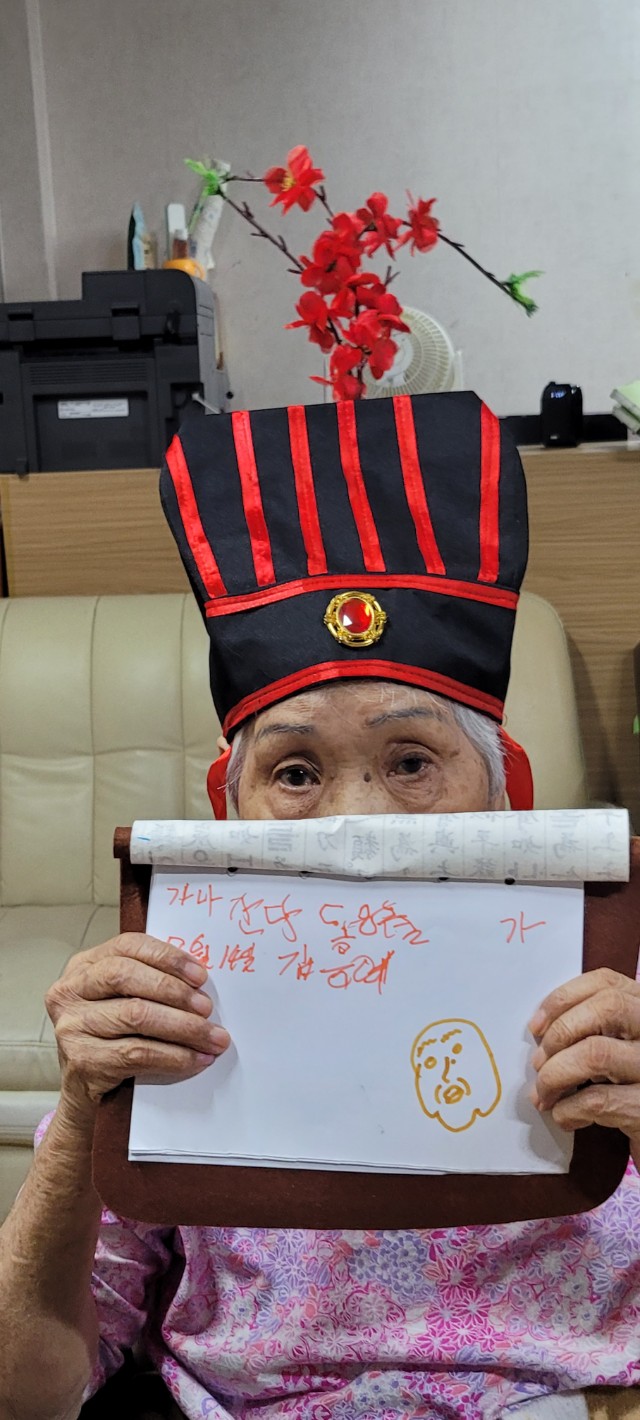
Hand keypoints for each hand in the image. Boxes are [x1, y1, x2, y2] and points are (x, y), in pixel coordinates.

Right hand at [46, 933, 229, 1115]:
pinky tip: (196, 1059)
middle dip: (175, 992)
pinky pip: (137, 1054)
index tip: (200, 975)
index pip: (128, 946)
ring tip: (212, 1037)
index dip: (167, 957)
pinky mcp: (83, 1060)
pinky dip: (174, 1057)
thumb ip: (149, 982)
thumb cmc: (110, 1036)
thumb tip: (200, 984)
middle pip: (127, 977)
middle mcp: (70, 992)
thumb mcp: (119, 999)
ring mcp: (72, 1026)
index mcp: (83, 966)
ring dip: (184, 1028)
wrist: (83, 1087)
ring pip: (136, 1016)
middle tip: (207, 1008)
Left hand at [530, 967, 639, 1166]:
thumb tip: (540, 1031)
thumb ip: (592, 1029)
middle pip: (607, 1008)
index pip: (607, 983)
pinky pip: (599, 1100)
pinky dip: (569, 1109)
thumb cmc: (629, 1090)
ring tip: (544, 1095)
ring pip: (597, 1053)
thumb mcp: (619, 1049)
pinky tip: (565, 1117)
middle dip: (560, 1033)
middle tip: (538, 1063)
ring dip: (556, 1075)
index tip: (536, 1025)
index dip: (564, 998)